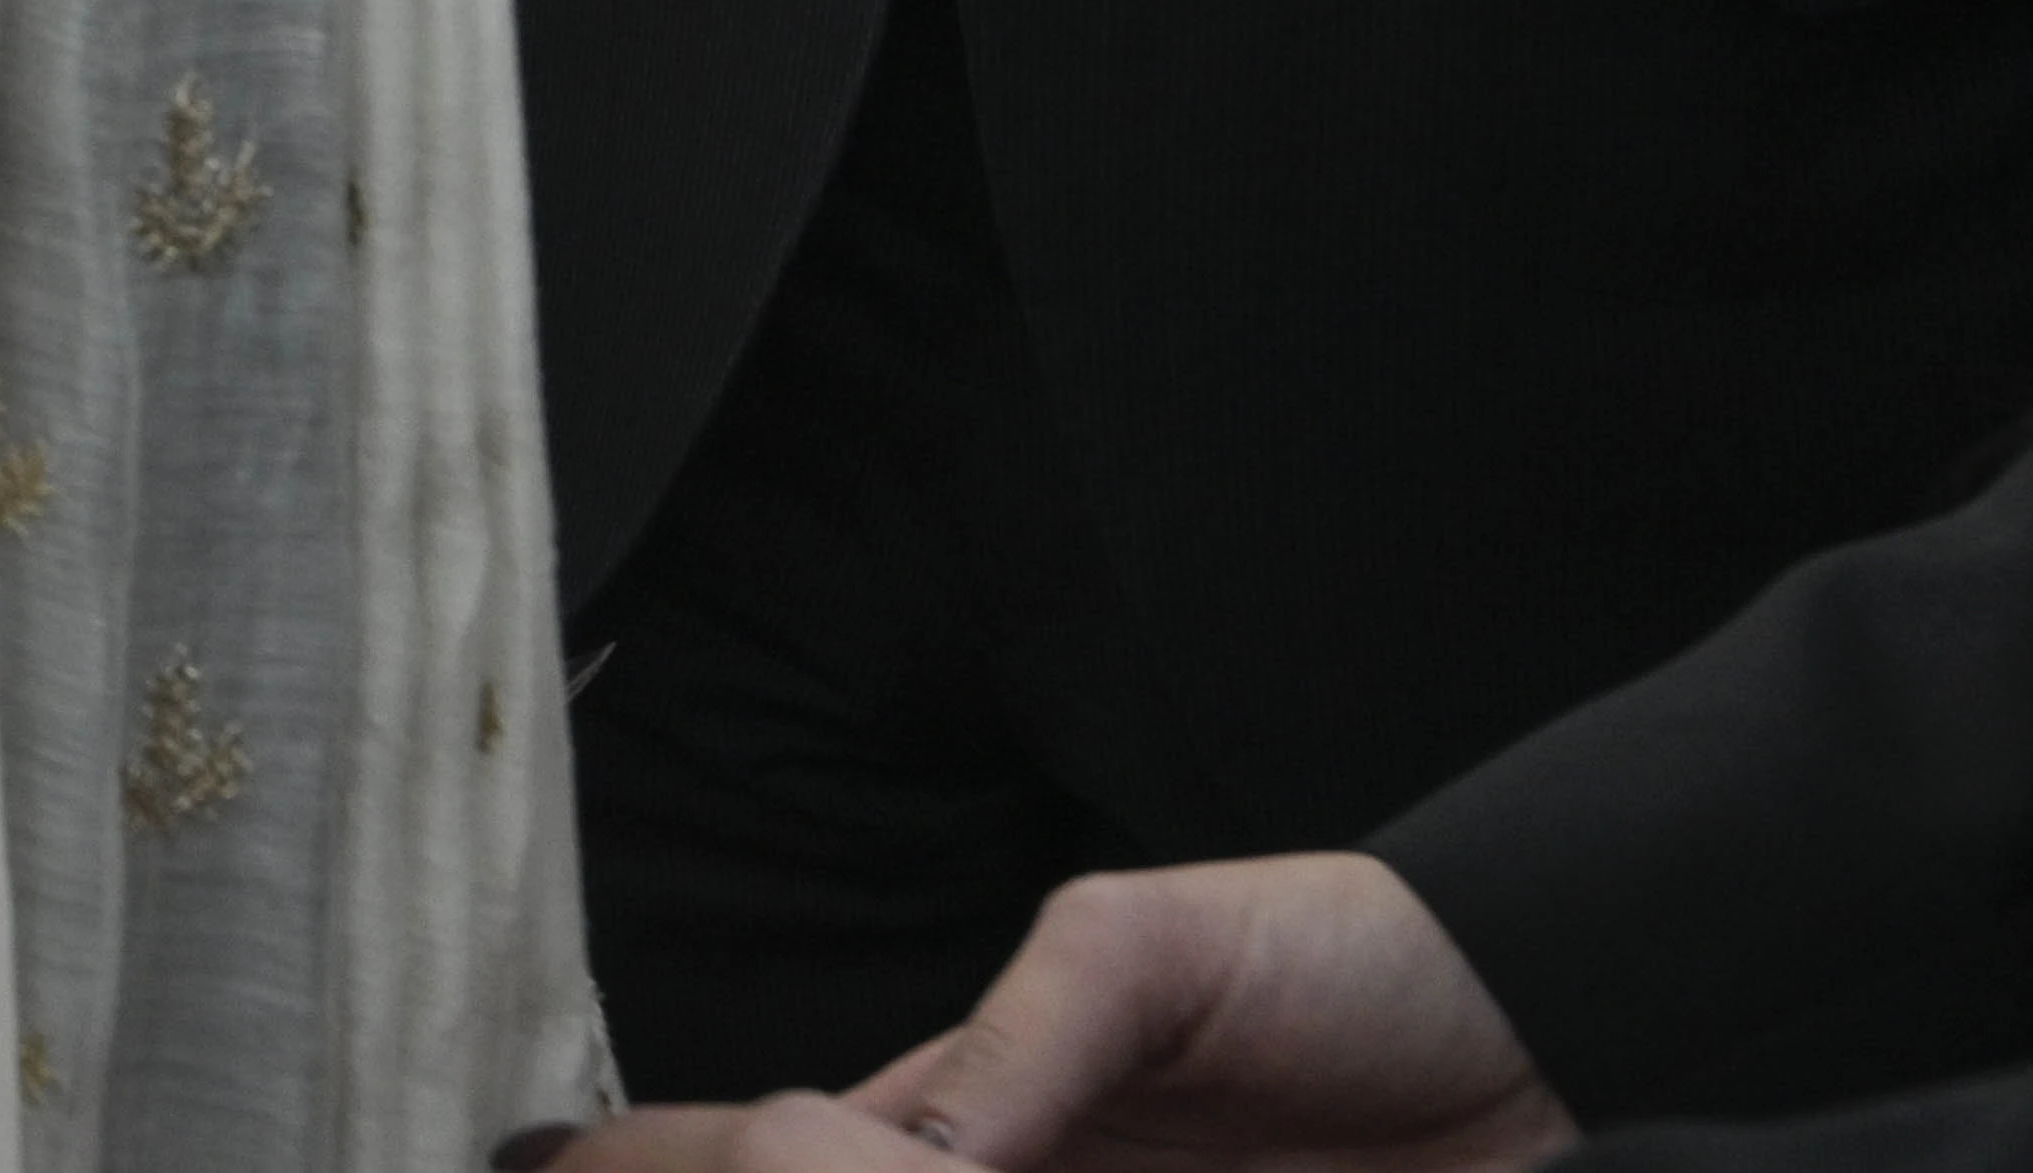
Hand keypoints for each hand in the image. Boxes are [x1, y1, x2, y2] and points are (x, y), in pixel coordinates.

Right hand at [522, 855, 1563, 1172]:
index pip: (775, 1148)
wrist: (1562, 1040)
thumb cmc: (1348, 962)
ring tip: (651, 1167)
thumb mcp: (1151, 948)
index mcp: (971, 1109)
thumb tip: (894, 1146)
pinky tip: (920, 1162)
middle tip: (573, 1171)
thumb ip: (1020, 1038)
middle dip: (701, 1171)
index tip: (535, 1164)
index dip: (645, 1157)